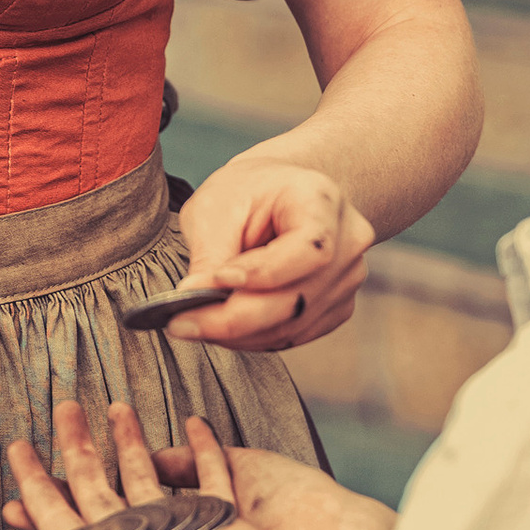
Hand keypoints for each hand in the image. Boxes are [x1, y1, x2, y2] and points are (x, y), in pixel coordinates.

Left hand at [1, 407, 393, 529]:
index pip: (53, 508)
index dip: (31, 478)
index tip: (18, 444)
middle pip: (94, 483)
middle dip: (75, 444)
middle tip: (64, 408)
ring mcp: (176, 527)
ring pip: (145, 473)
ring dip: (129, 440)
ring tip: (118, 406)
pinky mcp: (217, 517)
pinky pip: (207, 473)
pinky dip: (201, 448)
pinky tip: (193, 422)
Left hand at [160, 150, 373, 354]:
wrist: (278, 194)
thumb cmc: (248, 193)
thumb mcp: (218, 206)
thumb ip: (210, 253)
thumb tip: (194, 298)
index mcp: (323, 201)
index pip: (308, 250)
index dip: (263, 274)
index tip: (214, 281)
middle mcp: (348, 241)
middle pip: (298, 299)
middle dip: (234, 319)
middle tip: (181, 323)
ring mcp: (348, 278)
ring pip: (292, 325)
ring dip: (238, 334)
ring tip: (194, 323)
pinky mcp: (337, 306)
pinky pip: (294, 335)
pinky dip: (254, 337)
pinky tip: (222, 324)